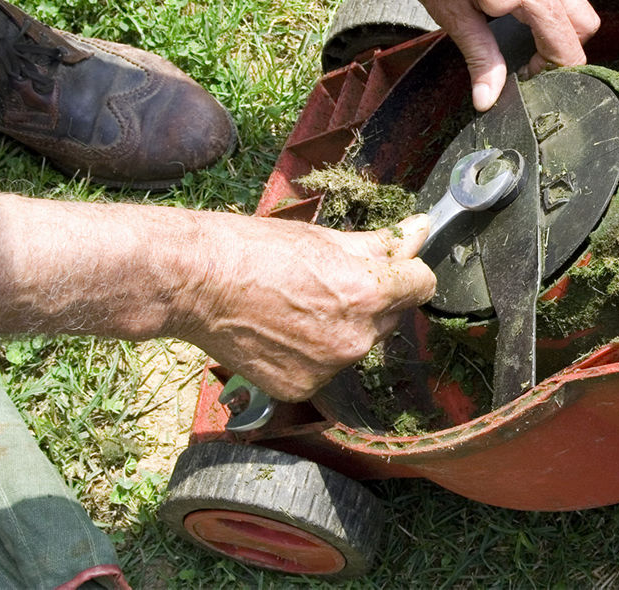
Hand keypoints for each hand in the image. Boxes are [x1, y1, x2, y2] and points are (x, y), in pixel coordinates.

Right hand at [180, 213, 435, 401]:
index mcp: (367, 294)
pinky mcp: (301, 388)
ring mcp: (328, 368)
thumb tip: (421, 230)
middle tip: (329, 281)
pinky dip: (311, 353)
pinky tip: (282, 331)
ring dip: (342, 328)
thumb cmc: (255, 251)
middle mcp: (355, 337)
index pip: (422, 285)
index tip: (394, 267)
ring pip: (357, 343)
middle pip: (390, 316)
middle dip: (372, 300)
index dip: (408, 272)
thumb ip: (382, 244)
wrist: (196, 283)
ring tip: (298, 305)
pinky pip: (325, 368)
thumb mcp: (327, 238)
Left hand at [376, 0, 600, 109]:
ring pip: (577, 2)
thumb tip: (489, 100)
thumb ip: (480, 57)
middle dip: (565, 51)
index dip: (551, 74)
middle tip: (527, 63)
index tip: (522, 79)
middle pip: (585, 27)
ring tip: (523, 38)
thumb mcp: (450, 13)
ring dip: (561, 27)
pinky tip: (517, 7)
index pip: (567, 48)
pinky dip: (553, 3)